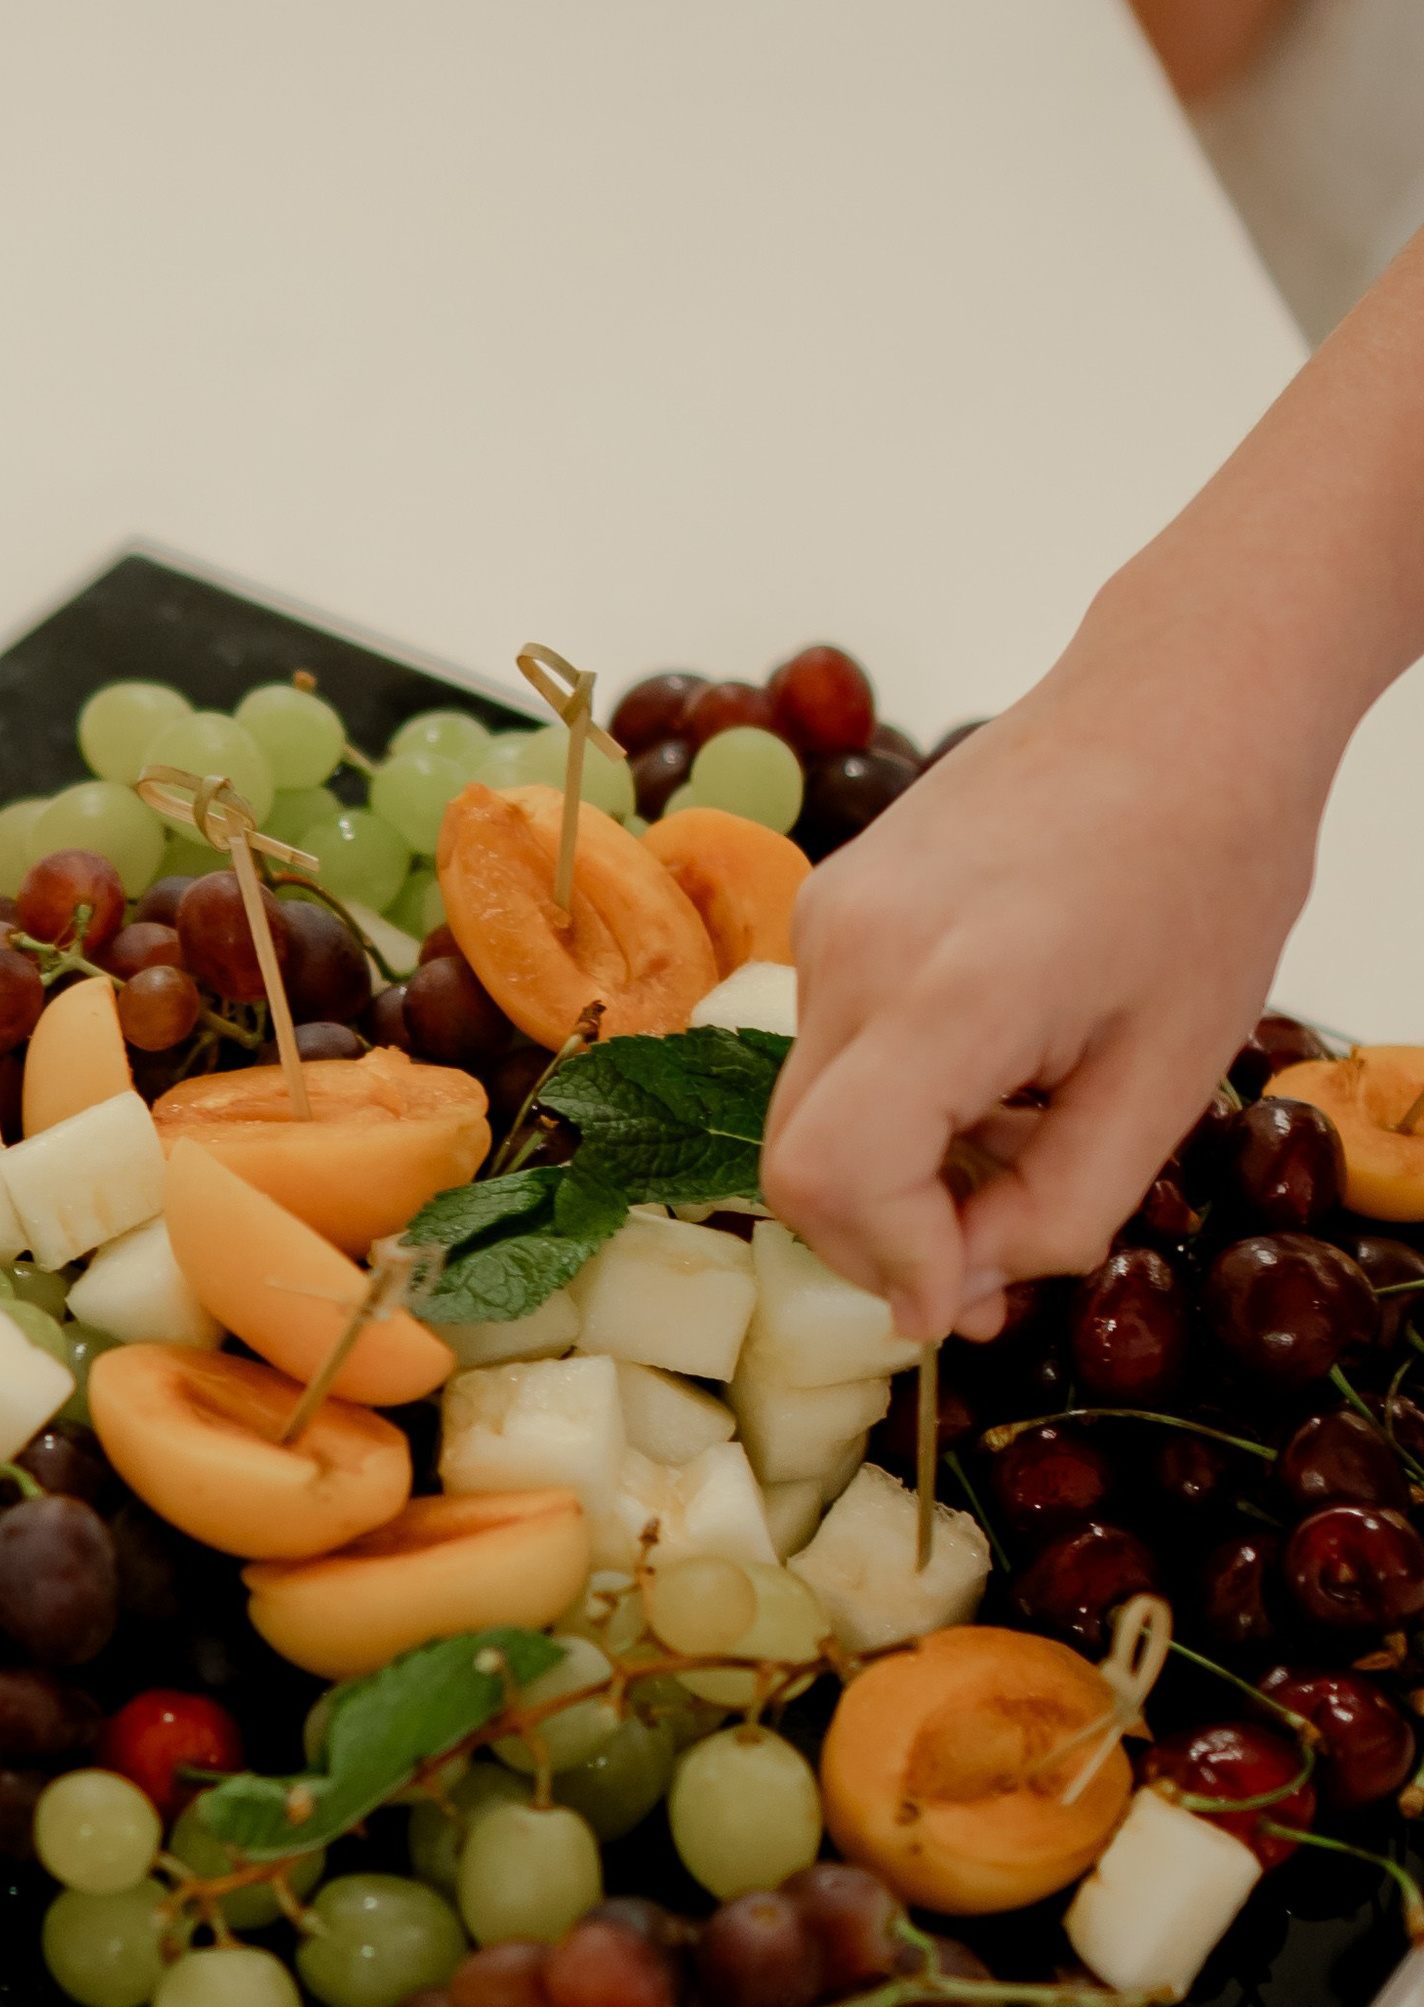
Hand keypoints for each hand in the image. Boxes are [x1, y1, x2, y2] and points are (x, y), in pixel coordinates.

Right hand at [762, 638, 1322, 1345]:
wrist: (1182, 703)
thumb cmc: (1210, 870)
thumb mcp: (1171, 1077)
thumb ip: (1059, 1209)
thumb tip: (953, 1292)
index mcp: (950, 987)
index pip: (832, 1178)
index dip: (894, 1266)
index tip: (971, 1303)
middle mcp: (854, 946)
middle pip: (797, 1165)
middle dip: (887, 1240)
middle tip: (1001, 1255)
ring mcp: (827, 917)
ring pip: (811, 1113)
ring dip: (898, 1169)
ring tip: (1024, 1133)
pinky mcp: (830, 903)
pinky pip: (831, 1048)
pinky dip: (895, 1099)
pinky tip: (996, 1067)